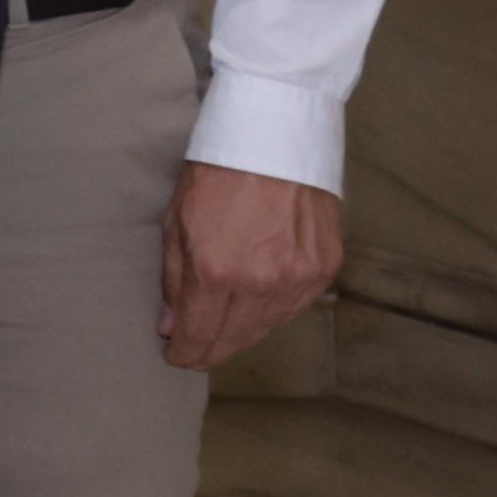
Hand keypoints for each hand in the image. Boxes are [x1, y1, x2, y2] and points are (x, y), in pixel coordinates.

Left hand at [164, 161, 342, 369]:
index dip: (186, 352)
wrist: (274, 137)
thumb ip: (174, 279)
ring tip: (223, 336)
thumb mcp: (176, 221)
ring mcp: (298, 278)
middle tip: (196, 354)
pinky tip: (256, 314)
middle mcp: (261, 283)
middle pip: (235, 337)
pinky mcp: (324, 268)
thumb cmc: (215, 173)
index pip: (200, 333)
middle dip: (212, 349)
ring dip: (243, 335)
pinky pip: (295, 307)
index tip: (177, 358)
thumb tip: (172, 325)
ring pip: (267, 326)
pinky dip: (273, 314)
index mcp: (216, 271)